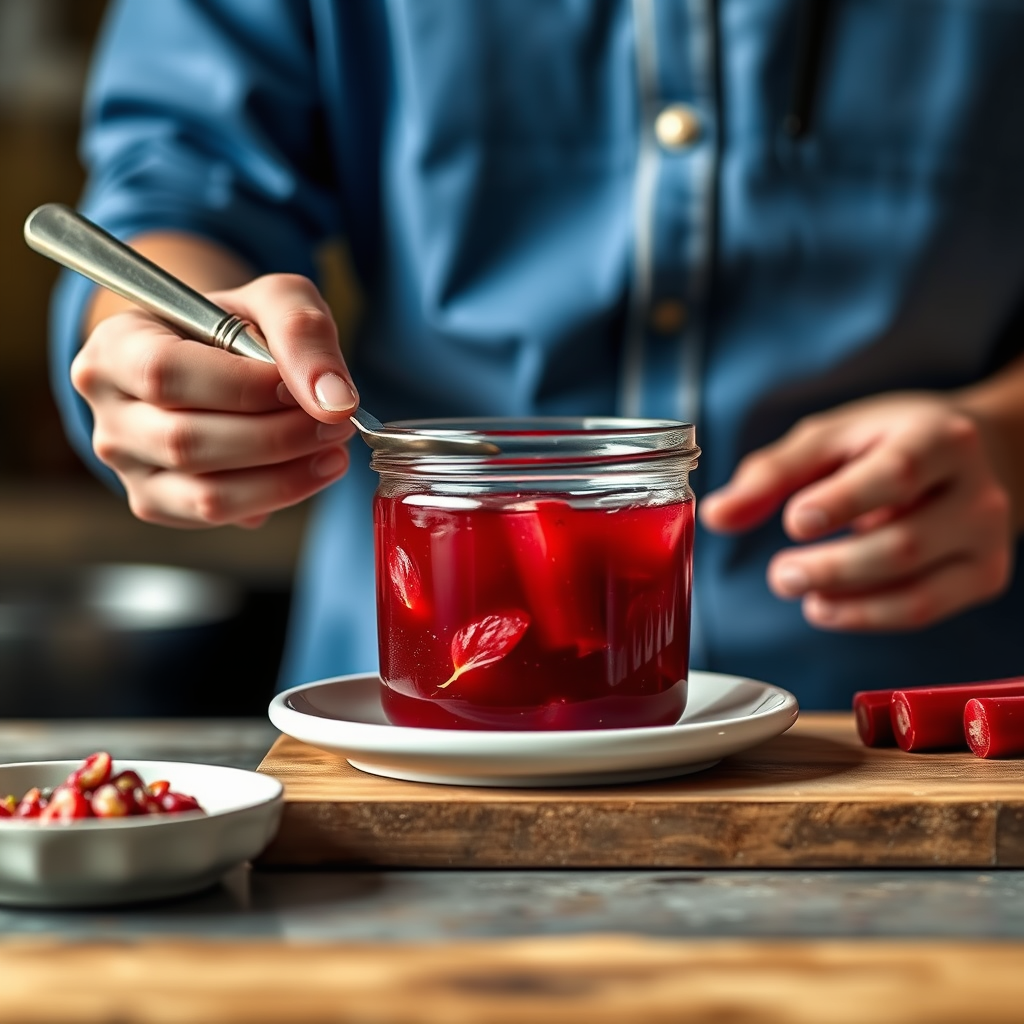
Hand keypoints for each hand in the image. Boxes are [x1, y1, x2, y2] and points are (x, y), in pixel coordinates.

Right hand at [71, 273, 358, 528]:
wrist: (220, 361)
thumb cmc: (239, 327)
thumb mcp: (275, 300)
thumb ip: (304, 331)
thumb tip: (335, 401)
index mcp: (115, 346)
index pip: (166, 373)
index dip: (243, 388)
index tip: (301, 388)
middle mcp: (107, 411)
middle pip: (186, 441)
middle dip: (277, 437)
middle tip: (336, 423)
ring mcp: (126, 466)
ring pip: (205, 493)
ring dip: (285, 476)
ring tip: (331, 448)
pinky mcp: (156, 503)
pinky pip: (217, 516)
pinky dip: (275, 497)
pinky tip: (309, 470)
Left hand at [699, 393, 1013, 630]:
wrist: (968, 455)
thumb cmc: (886, 442)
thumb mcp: (829, 439)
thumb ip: (771, 475)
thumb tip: (716, 516)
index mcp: (939, 437)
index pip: (898, 474)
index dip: (843, 503)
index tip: (794, 521)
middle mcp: (975, 490)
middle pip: (905, 544)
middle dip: (833, 567)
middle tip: (779, 575)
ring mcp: (985, 538)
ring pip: (918, 587)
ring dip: (847, 600)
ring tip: (799, 592)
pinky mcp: (984, 575)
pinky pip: (925, 611)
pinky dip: (868, 617)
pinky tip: (827, 607)